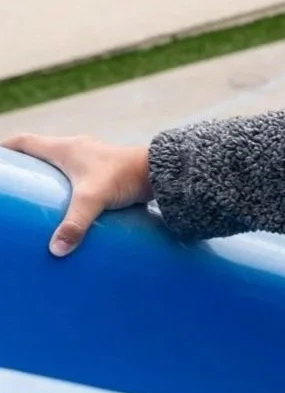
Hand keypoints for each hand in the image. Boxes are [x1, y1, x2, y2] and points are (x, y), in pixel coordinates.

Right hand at [1, 133, 151, 255]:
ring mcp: (93, 160)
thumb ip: (75, 224)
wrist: (161, 172)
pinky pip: (79, 175)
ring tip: (36, 198)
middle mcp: (78, 149)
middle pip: (41, 152)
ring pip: (62, 164)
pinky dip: (69, 185)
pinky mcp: (107, 172)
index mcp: (66, 148)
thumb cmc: (125, 178)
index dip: (7, 150)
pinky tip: (69, 203)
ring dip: (48, 176)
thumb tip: (55, 250)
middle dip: (25, 166)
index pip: (25, 142)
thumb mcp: (94, 199)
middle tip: (13, 185)